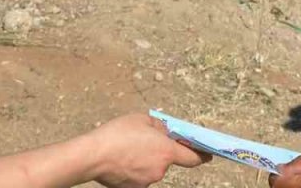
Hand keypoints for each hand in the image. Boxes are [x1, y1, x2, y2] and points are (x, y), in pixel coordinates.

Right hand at [87, 113, 210, 187]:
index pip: (193, 157)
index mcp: (166, 151)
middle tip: (142, 141)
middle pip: (166, 161)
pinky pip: (139, 177)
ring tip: (126, 150)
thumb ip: (159, 126)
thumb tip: (166, 131)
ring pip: (151, 169)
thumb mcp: (141, 119)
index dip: (201, 155)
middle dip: (158, 152)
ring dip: (144, 160)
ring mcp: (147, 181)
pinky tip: (121, 161)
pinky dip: (134, 170)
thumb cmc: (117, 134)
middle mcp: (161, 169)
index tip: (207, 155)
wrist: (93, 156)